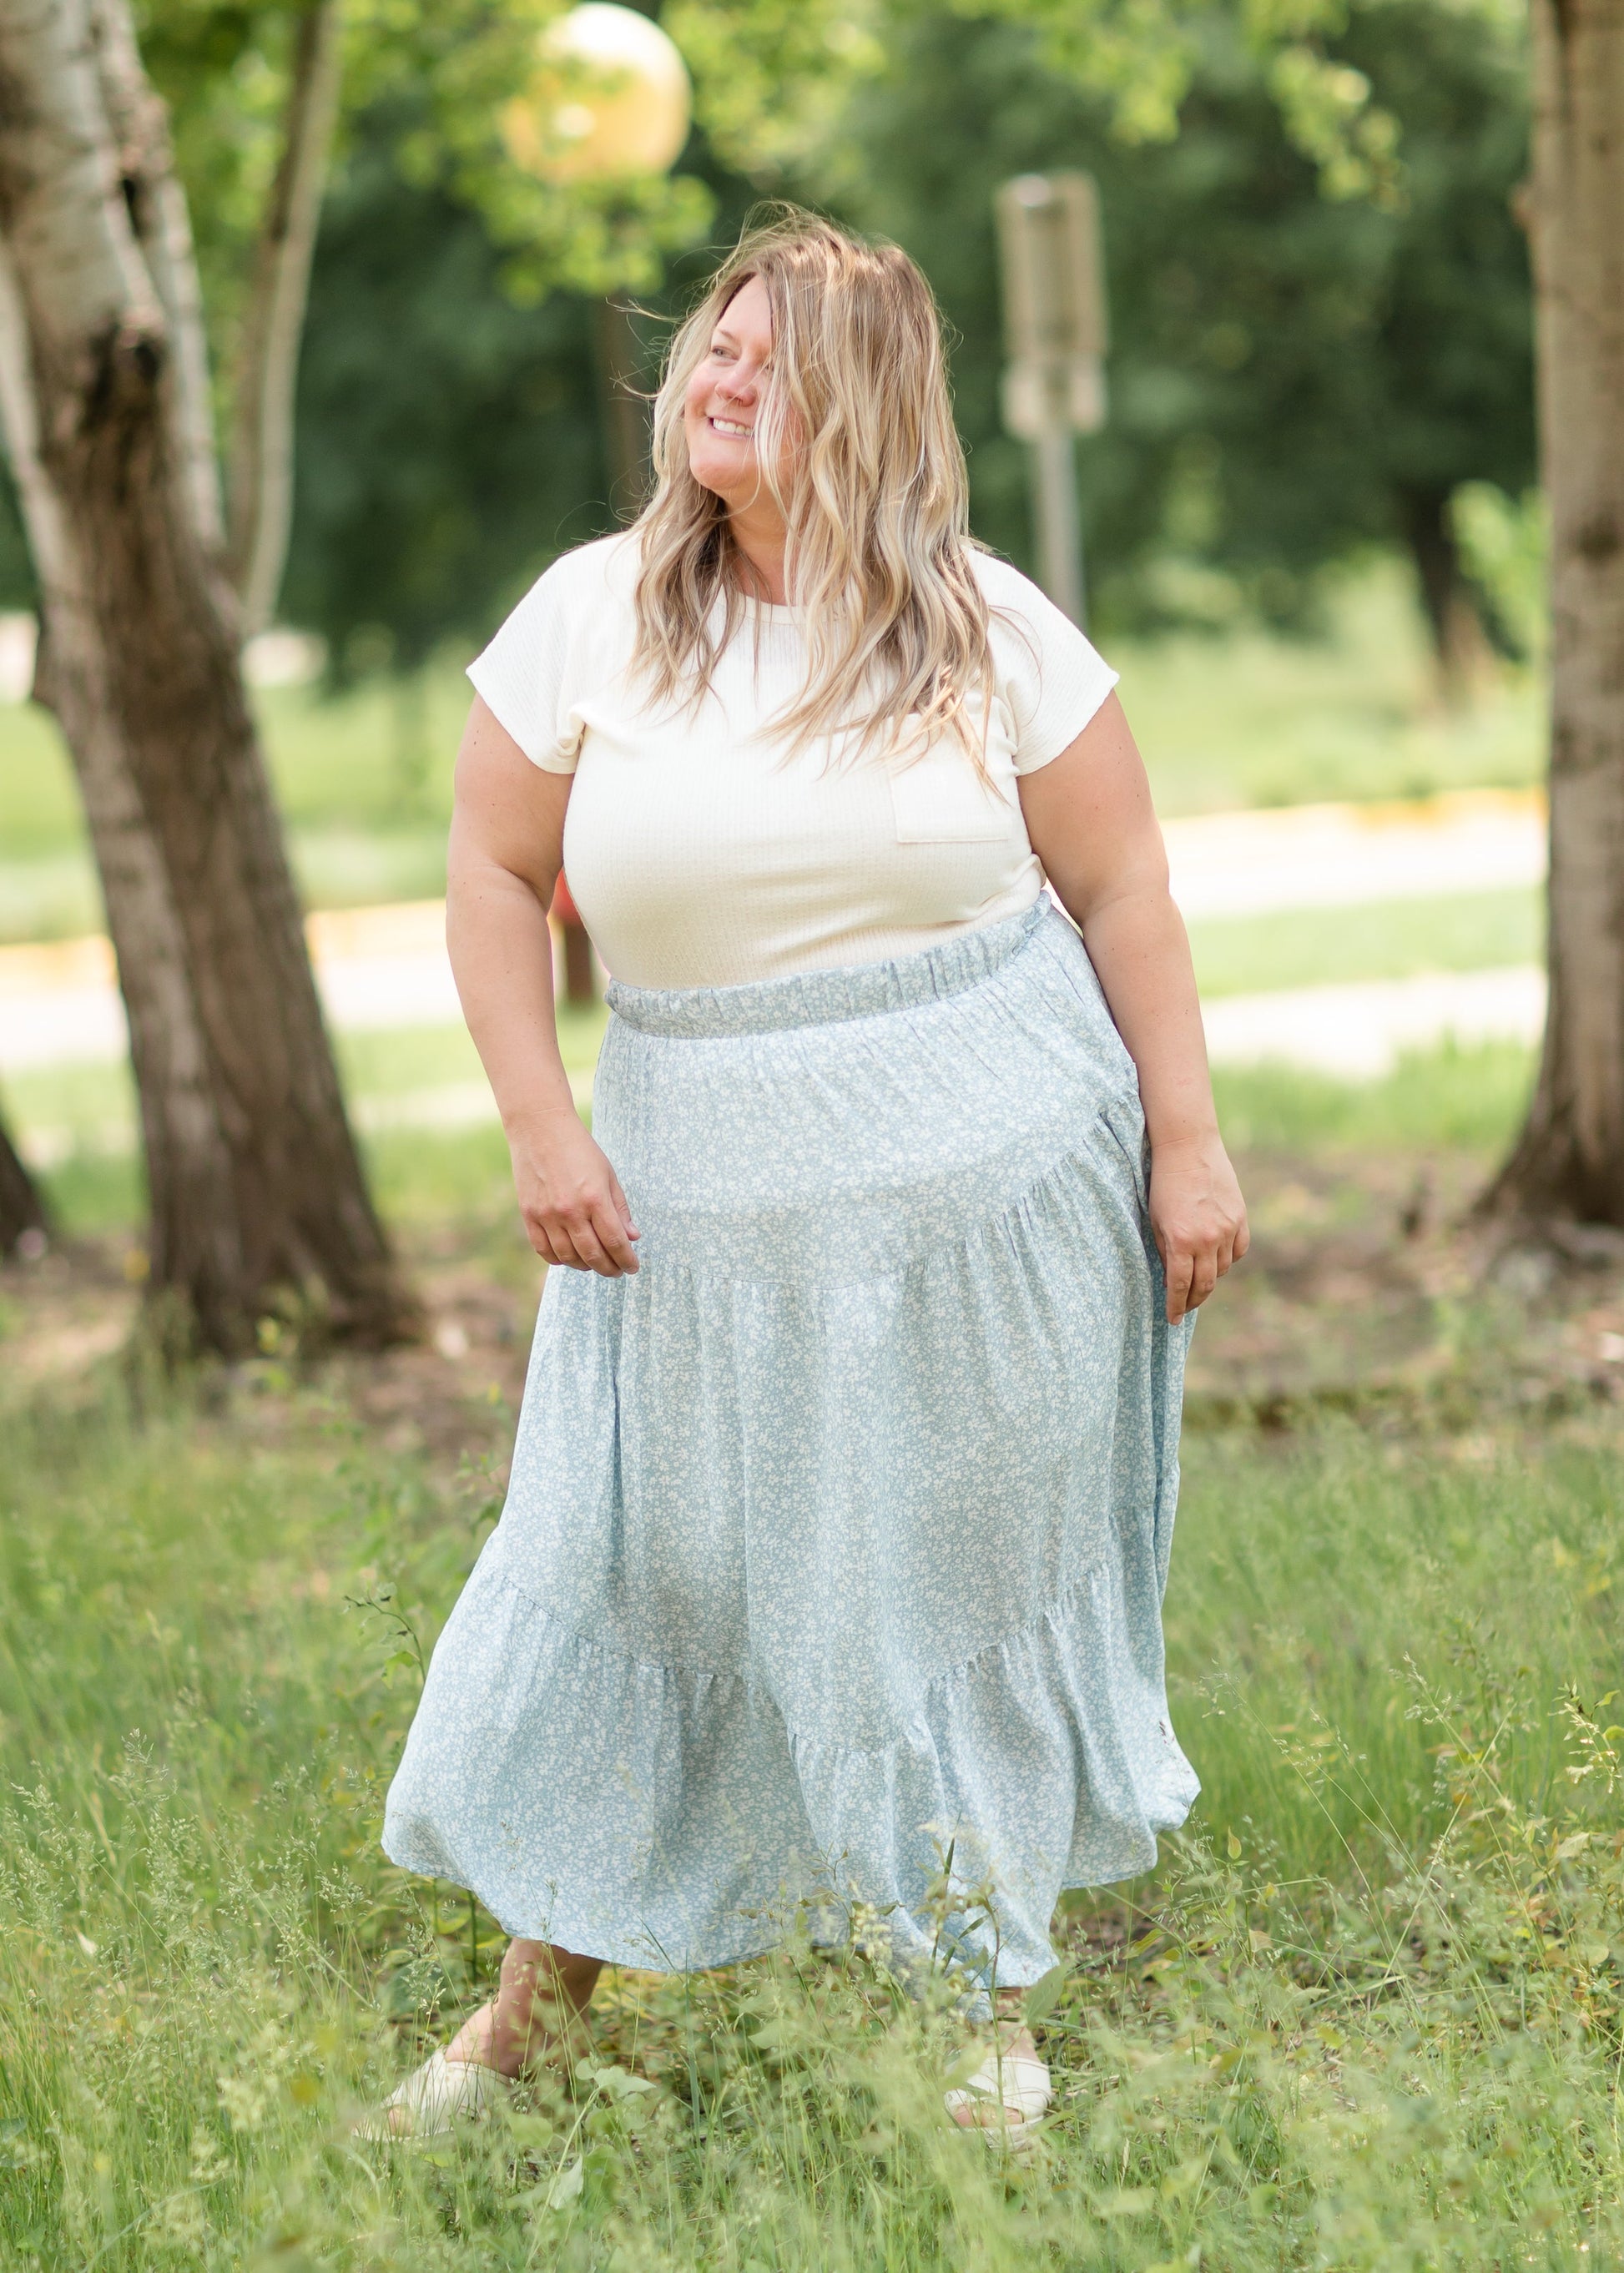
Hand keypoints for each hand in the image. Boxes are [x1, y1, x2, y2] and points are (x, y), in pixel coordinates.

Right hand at [509, 1107, 639, 1276]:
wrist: (540, 1129)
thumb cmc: (579, 1149)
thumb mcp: (608, 1175)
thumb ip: (620, 1208)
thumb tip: (632, 1238)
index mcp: (595, 1199)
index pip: (615, 1242)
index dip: (627, 1260)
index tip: (632, 1267)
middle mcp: (570, 1211)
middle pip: (593, 1255)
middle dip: (609, 1268)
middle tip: (617, 1271)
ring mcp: (546, 1215)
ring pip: (569, 1257)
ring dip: (586, 1266)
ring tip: (595, 1264)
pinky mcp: (529, 1214)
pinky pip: (544, 1250)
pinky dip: (559, 1260)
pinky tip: (570, 1257)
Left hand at [1147, 1129, 1248, 1323]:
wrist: (1188, 1148)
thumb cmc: (1163, 1184)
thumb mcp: (1155, 1221)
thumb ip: (1164, 1251)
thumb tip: (1171, 1278)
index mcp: (1180, 1242)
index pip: (1180, 1286)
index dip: (1176, 1307)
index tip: (1172, 1320)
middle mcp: (1207, 1239)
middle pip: (1205, 1285)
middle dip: (1193, 1301)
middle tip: (1184, 1308)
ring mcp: (1227, 1229)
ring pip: (1222, 1269)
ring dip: (1210, 1277)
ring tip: (1198, 1278)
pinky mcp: (1240, 1218)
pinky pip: (1238, 1251)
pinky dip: (1227, 1258)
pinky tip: (1217, 1258)